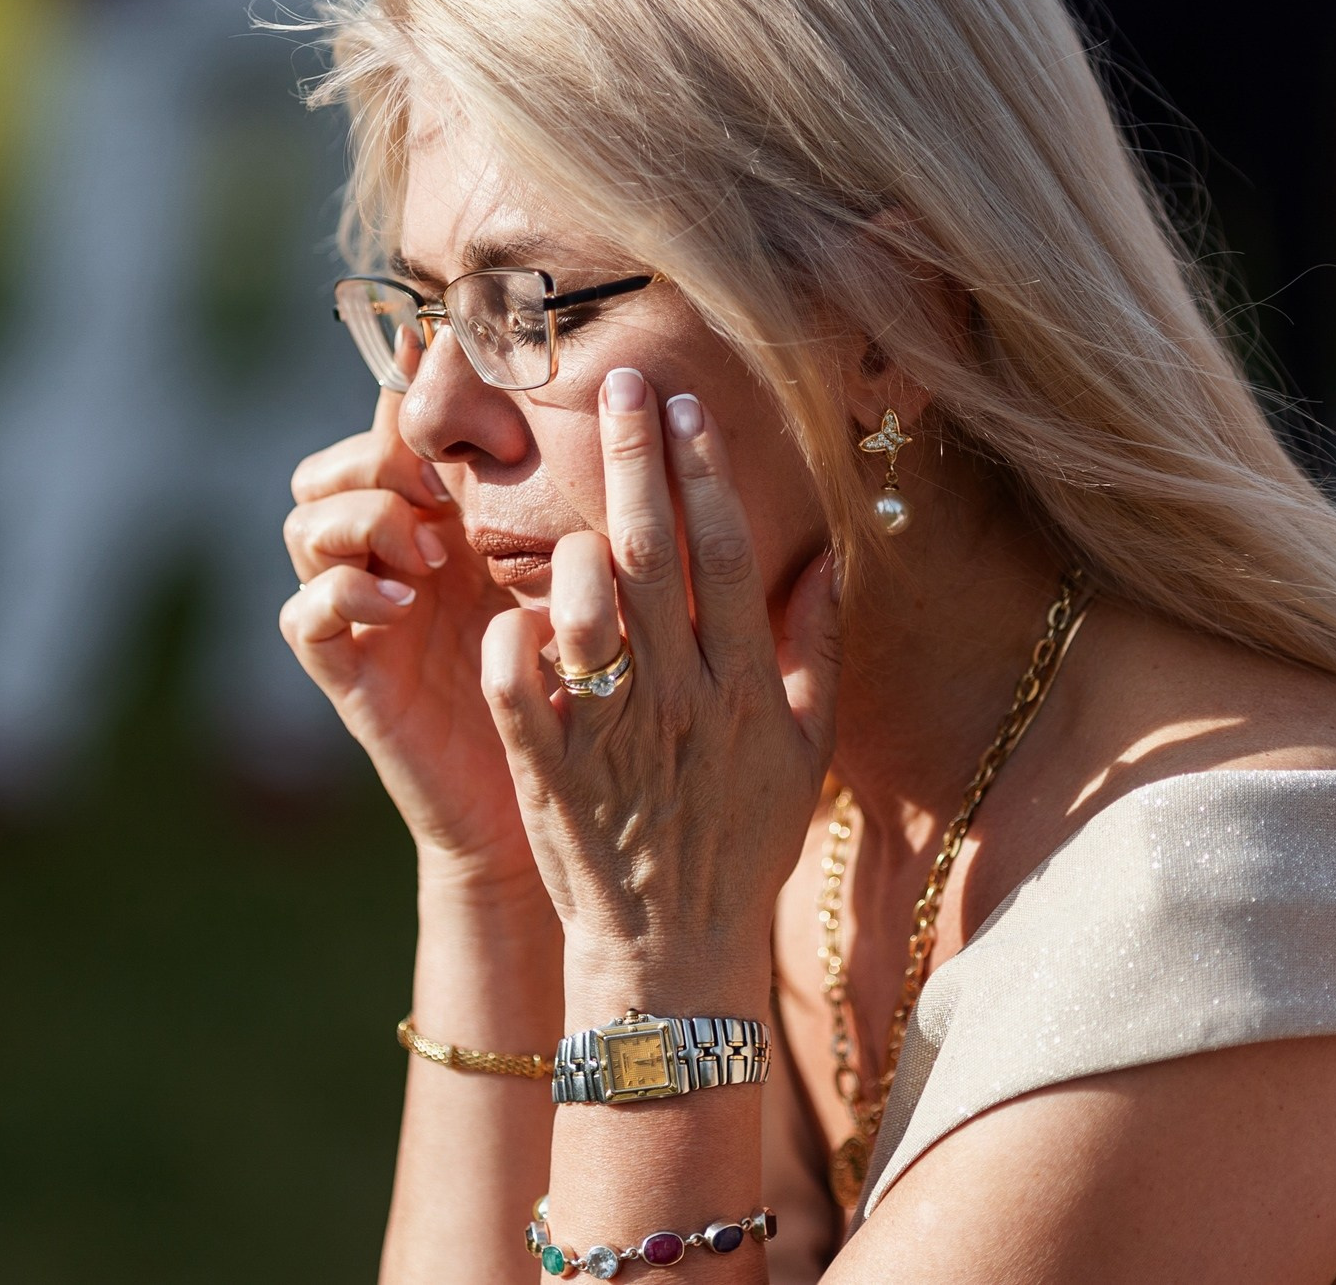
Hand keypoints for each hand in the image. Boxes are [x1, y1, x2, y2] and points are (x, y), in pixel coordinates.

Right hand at [280, 390, 533, 893]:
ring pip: (304, 526)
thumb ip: (566, 502)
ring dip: (363, 520)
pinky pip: (305, 615)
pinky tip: (403, 604)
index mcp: (441, 519)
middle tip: (446, 488)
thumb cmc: (578, 678)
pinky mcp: (348, 673)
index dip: (402, 389)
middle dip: (378, 459)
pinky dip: (344, 595)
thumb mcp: (577, 572)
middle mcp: (388, 557)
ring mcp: (361, 613)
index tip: (434, 346)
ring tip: (430, 550)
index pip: (394, 432)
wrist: (555, 795)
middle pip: (330, 467)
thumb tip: (606, 405)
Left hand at [479, 369, 841, 1004]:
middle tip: (615, 384)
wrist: (672, 951)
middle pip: (653, 557)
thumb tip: (829, 554)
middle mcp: (679, 701)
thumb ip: (814, 649)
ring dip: (571, 555)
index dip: (704, 473)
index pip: (728, 556)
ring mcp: (608, 735)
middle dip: (635, 461)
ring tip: (573, 524)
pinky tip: (508, 614)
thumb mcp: (803, 749)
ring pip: (580, 613)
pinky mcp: (546, 769)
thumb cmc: (739, 840)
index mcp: (744, 689)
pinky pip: (512, 686)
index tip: (683, 406)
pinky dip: (505, 641)